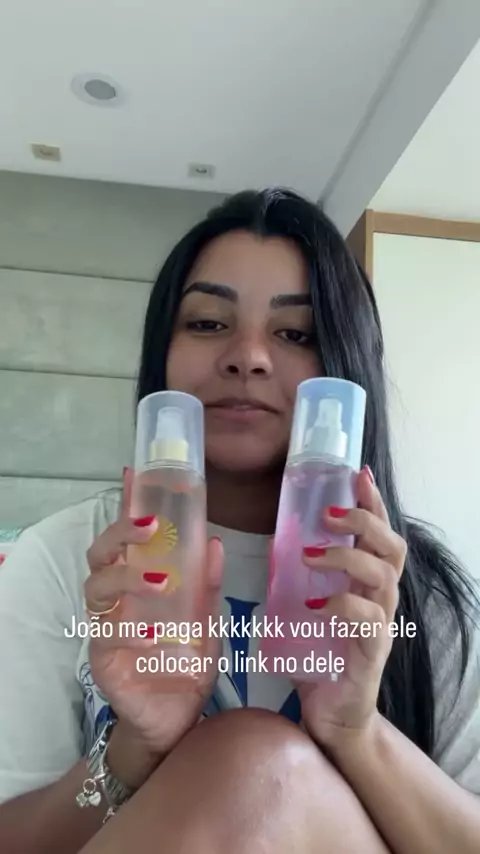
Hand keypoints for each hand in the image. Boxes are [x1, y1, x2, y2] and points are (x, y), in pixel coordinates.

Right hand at [84, 468, 223, 778]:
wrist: (176, 720)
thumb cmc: (186, 664)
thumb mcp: (207, 622)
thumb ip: (208, 586)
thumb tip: (214, 542)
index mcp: (138, 583)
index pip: (126, 539)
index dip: (127, 508)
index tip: (136, 478)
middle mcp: (116, 599)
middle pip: (100, 554)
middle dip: (122, 534)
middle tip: (152, 527)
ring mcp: (105, 626)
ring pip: (97, 588)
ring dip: (129, 579)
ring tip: (163, 582)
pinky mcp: (102, 658)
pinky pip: (107, 634)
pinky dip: (131, 630)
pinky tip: (156, 636)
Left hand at [296, 466, 406, 750]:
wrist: (331, 718)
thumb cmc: (318, 659)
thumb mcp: (305, 610)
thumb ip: (297, 580)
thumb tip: (274, 543)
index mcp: (366, 585)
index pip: (378, 535)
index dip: (372, 503)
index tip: (358, 474)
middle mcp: (380, 600)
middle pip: (392, 548)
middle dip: (365, 522)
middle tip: (328, 514)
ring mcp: (380, 626)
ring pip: (383, 577)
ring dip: (347, 558)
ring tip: (311, 554)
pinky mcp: (372, 653)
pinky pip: (366, 620)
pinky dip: (342, 605)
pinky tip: (317, 603)